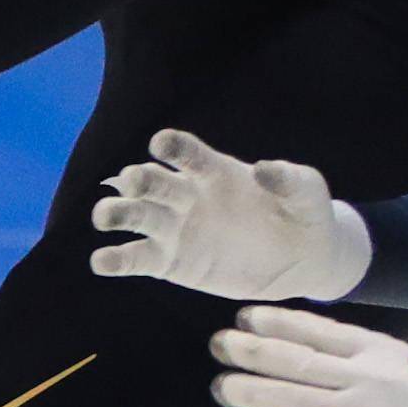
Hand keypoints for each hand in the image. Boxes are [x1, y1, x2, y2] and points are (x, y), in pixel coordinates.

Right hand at [89, 129, 372, 300]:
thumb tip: (263, 168)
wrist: (302, 258)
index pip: (188, 154)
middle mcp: (187, 196)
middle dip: (138, 181)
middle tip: (129, 183)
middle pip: (152, 183)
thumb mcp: (307, 190)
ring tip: (104, 218)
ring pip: (136, 217)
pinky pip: (137, 259)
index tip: (160, 144)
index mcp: (214, 171)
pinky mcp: (170, 262)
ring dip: (116, 213)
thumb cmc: (303, 213)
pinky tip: (101, 262)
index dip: (174, 147)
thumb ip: (287, 178)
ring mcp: (175, 229)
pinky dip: (116, 259)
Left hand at [207, 308, 407, 406]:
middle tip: (218, 344)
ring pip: (293, 399)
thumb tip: (312, 340)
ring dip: (250, 391)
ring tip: (222, 385)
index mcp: (381, 351)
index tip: (245, 315)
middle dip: (252, 350)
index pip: (319, 330)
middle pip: (297, 361)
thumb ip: (365, 352)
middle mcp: (368, 378)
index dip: (278, 321)